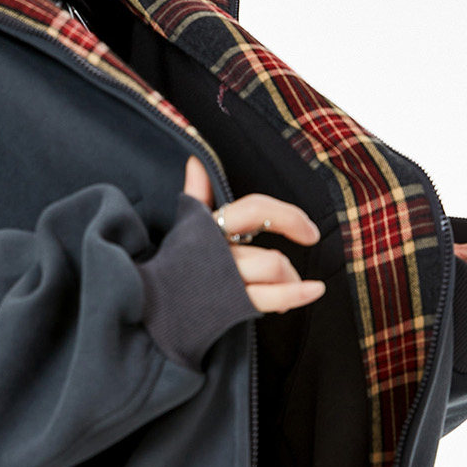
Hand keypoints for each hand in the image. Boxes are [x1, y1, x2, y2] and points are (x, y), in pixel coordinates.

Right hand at [182, 154, 325, 314]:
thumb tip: (195, 161)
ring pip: (273, 270)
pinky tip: (314, 290)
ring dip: (289, 282)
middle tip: (288, 274)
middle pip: (270, 255)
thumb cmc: (176, 265)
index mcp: (211, 229)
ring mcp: (226, 280)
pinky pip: (269, 298)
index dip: (288, 216)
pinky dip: (297, 294)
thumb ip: (197, 195)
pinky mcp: (231, 305)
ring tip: (284, 289)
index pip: (256, 210)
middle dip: (287, 267)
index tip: (310, 231)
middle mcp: (220, 253)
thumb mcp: (185, 229)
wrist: (152, 305)